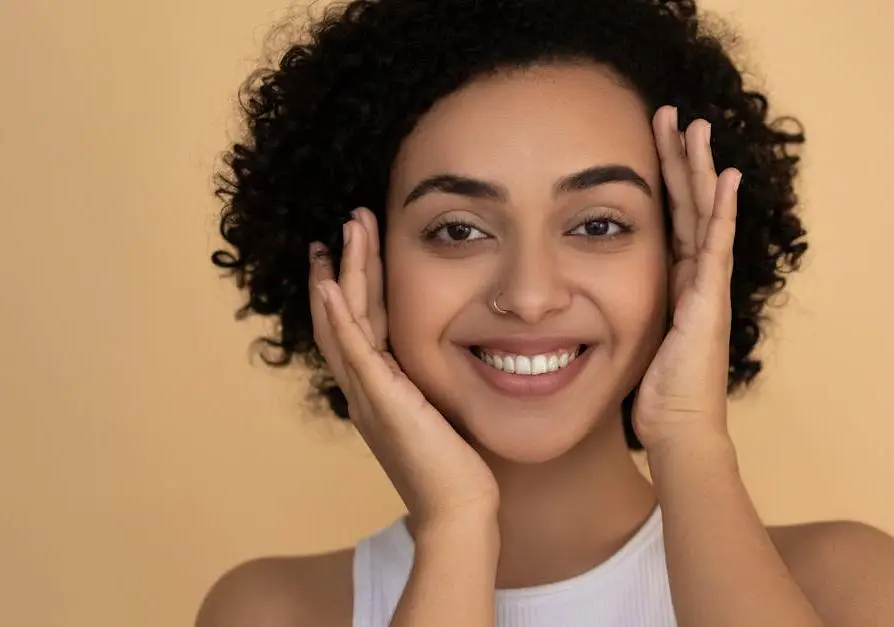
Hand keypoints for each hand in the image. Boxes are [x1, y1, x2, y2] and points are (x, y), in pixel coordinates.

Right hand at [309, 208, 499, 532]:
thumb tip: (450, 364)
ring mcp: (368, 394)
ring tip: (343, 231)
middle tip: (346, 222)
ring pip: (344, 320)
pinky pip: (354, 349)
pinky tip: (330, 282)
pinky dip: (338, 314)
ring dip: (342, 273)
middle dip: (346, 265)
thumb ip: (433, 387)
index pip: (361, 324)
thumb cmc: (457, 470)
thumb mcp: (441, 414)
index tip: (354, 248)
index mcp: (378, 390)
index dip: (357, 284)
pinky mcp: (382, 401)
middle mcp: (364, 389)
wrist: (458, 510)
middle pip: (343, 314)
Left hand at [633, 106, 740, 451]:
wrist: (680, 431)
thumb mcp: (632, 341)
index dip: (665, 178)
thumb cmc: (657, 395)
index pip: (673, 218)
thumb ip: (620, 313)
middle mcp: (698, 279)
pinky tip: (724, 179)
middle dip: (682, 159)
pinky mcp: (710, 303)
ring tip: (697, 128)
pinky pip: (716, 248)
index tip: (654, 141)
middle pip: (691, 205)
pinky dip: (722, 212)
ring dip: (701, 170)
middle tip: (675, 115)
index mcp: (677, 284)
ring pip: (706, 215)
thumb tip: (584, 303)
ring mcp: (708, 288)